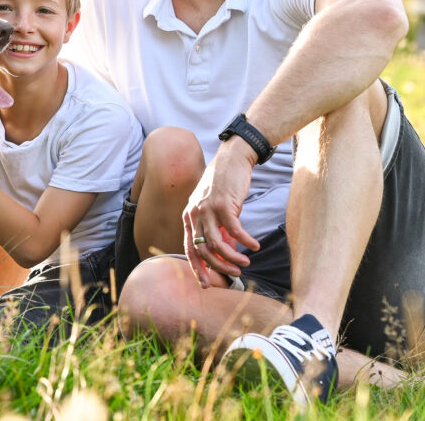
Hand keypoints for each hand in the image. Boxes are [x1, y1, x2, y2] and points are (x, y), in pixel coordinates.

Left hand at [182, 138, 260, 286]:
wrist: (232, 159)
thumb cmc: (224, 186)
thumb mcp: (215, 209)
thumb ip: (217, 229)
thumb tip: (226, 252)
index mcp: (189, 217)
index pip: (189, 249)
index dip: (197, 268)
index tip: (207, 284)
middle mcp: (193, 214)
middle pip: (203, 250)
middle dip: (219, 267)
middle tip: (236, 273)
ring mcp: (206, 209)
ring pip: (217, 244)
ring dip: (233, 257)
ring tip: (246, 263)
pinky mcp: (222, 204)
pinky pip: (234, 231)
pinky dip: (245, 241)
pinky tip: (255, 246)